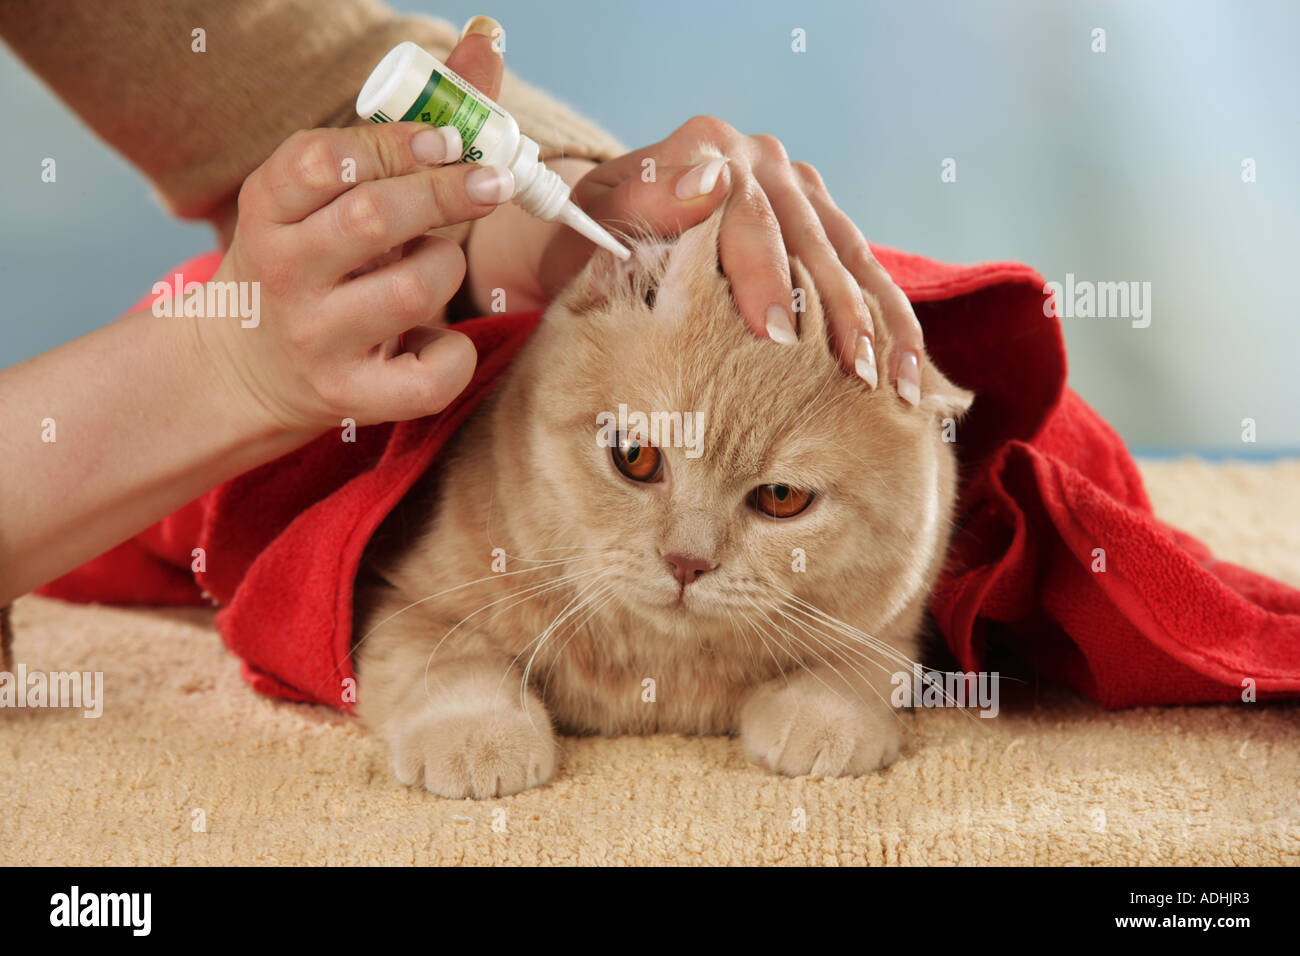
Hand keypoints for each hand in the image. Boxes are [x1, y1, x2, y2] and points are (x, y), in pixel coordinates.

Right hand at [201, 119, 524, 430]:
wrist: (243, 369)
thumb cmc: (310, 262)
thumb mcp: (326, 194)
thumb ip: (403, 129)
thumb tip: (484, 48)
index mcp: (269, 208)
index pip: (323, 161)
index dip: (395, 144)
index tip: (447, 139)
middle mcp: (285, 272)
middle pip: (373, 219)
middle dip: (445, 193)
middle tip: (493, 183)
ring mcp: (315, 339)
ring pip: (411, 291)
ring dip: (446, 268)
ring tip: (433, 266)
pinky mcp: (348, 396)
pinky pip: (427, 378)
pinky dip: (453, 354)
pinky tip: (438, 339)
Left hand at [536, 116, 926, 404]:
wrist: (598, 226)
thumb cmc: (588, 236)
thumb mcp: (596, 219)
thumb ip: (647, 201)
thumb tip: (710, 184)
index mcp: (709, 148)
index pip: (747, 216)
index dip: (764, 276)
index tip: (775, 335)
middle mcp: (763, 160)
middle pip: (807, 239)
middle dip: (833, 312)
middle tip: (851, 374)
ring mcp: (798, 185)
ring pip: (849, 256)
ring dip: (877, 322)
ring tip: (896, 384)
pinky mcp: (819, 215)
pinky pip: (864, 269)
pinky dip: (888, 319)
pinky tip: (904, 371)